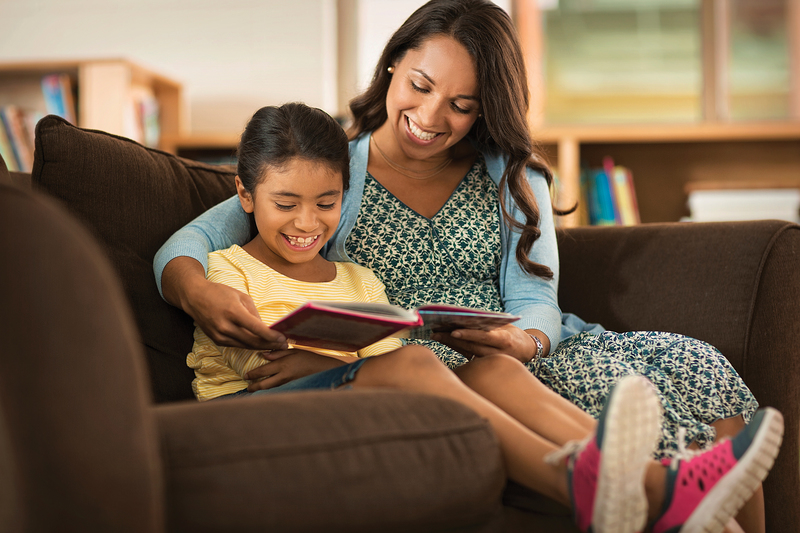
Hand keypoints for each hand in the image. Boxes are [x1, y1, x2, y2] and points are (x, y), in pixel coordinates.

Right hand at [162, 256, 287, 349]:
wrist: (194, 297)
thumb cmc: (220, 293)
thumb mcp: (241, 297)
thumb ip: (254, 313)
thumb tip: (266, 328)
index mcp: (233, 312)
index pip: (256, 328)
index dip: (271, 336)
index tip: (283, 339)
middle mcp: (225, 326)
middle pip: (252, 341)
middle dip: (270, 345)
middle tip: (284, 346)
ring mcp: (219, 335)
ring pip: (245, 346)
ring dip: (262, 347)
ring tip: (276, 347)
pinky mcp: (216, 340)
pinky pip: (237, 345)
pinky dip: (249, 345)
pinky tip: (260, 344)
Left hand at [244, 349, 345, 391]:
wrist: (324, 370)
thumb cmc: (310, 358)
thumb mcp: (294, 351)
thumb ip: (278, 353)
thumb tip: (263, 355)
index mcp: (283, 364)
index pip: (263, 371)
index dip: (253, 374)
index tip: (246, 375)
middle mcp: (284, 376)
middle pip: (265, 385)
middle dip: (254, 387)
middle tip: (248, 388)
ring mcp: (288, 383)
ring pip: (270, 389)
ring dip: (261, 390)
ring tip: (254, 389)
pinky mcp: (292, 387)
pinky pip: (278, 389)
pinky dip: (270, 390)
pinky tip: (267, 389)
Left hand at [431, 325, 548, 363]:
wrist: (527, 352)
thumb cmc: (514, 335)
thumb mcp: (505, 327)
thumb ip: (488, 325)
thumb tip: (464, 319)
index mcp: (505, 341)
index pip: (484, 337)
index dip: (469, 335)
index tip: (453, 331)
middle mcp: (498, 354)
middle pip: (471, 346)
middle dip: (452, 339)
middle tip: (436, 331)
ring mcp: (491, 362)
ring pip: (467, 352)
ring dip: (450, 343)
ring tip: (436, 334)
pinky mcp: (486, 366)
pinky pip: (467, 356)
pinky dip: (456, 347)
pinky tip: (445, 340)